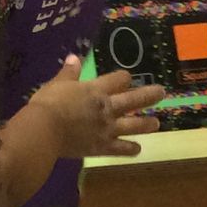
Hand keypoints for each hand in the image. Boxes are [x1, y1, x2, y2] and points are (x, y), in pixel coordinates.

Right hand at [25, 57, 164, 158]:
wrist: (44, 129)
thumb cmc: (48, 103)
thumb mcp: (57, 83)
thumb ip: (69, 72)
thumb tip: (74, 57)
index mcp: (97, 90)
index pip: (119, 80)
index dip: (124, 78)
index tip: (127, 78)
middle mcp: (107, 108)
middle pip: (134, 100)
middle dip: (150, 95)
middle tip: (162, 93)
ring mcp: (108, 128)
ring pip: (134, 125)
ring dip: (147, 124)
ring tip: (156, 123)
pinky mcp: (103, 146)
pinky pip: (122, 149)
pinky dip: (130, 149)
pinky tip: (137, 149)